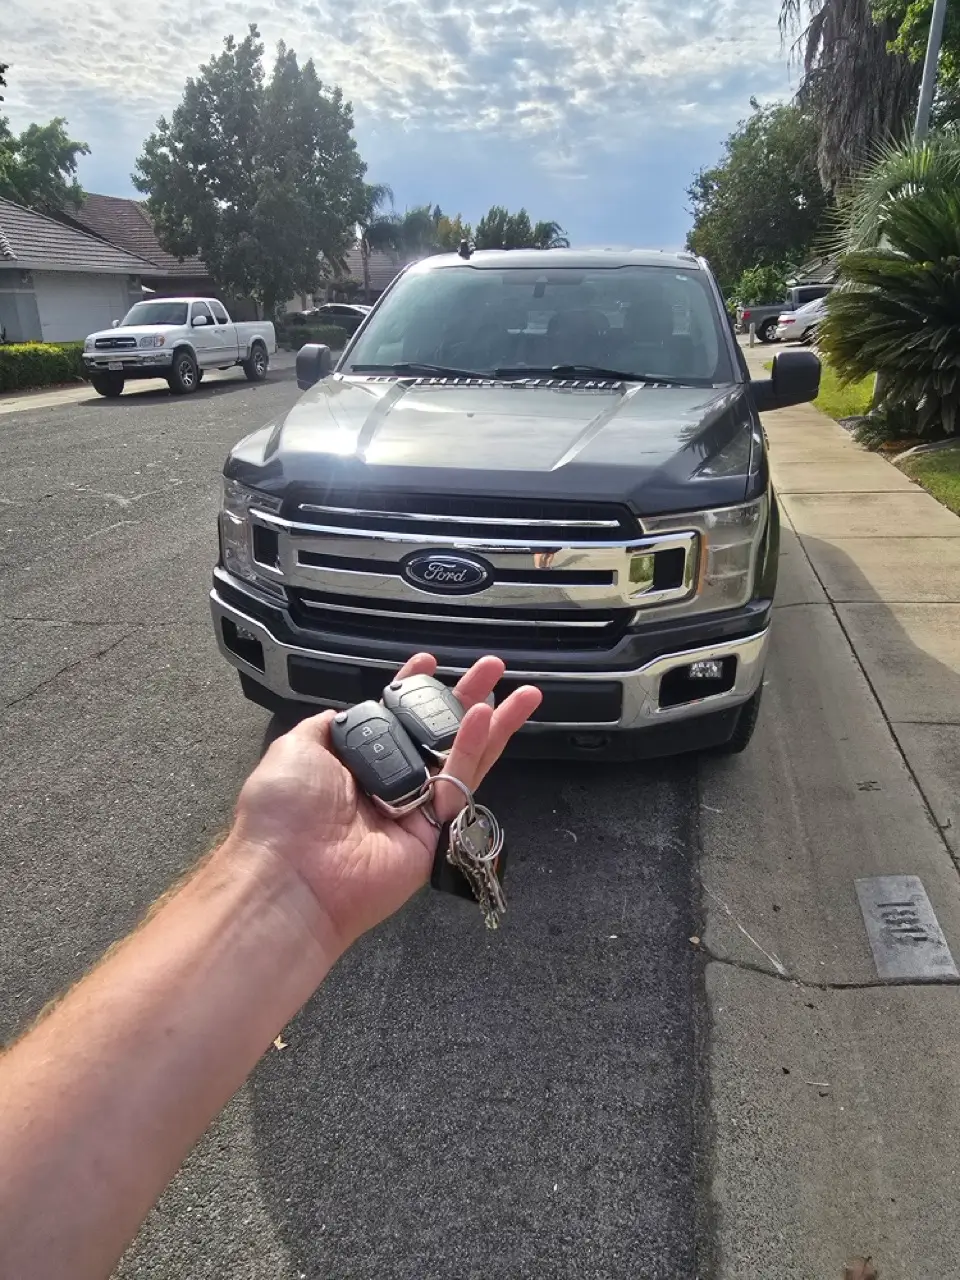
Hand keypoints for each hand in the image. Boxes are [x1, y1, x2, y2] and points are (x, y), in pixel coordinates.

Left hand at [228, 654, 541, 953]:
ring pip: (461, 757)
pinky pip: (457, 785)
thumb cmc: (284, 812)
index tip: (431, 661)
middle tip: (494, 668)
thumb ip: (326, 726)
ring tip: (523, 692)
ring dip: (492, 724)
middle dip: (466, 698)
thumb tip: (341, 711)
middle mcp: (387, 782)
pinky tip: (487, 718)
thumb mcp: (295, 748)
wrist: (291, 877)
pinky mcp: (433, 834)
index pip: (391, 718)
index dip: (412, 688)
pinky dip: (473, 750)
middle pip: (436, 733)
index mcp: (353, 761)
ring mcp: (413, 808)